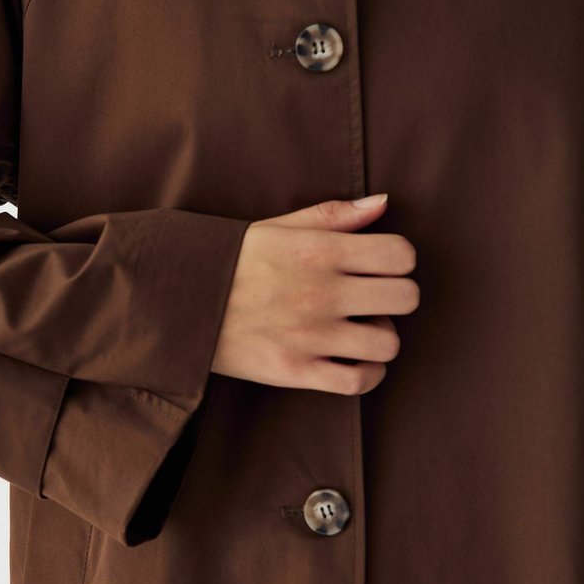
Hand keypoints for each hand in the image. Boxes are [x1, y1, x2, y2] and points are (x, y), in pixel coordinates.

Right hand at [211, 193, 418, 393]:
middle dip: (396, 297)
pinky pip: (358, 381)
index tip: (380, 267)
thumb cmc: (230, 261)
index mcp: (320, 250)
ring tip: (359, 330)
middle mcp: (321, 292)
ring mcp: (310, 335)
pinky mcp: (295, 371)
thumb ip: (333, 215)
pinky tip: (355, 361)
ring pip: (388, 342)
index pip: (400, 254)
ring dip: (381, 337)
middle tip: (373, 299)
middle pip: (406, 297)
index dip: (399, 261)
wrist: (177, 300)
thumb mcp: (278, 227)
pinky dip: (367, 374)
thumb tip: (383, 202)